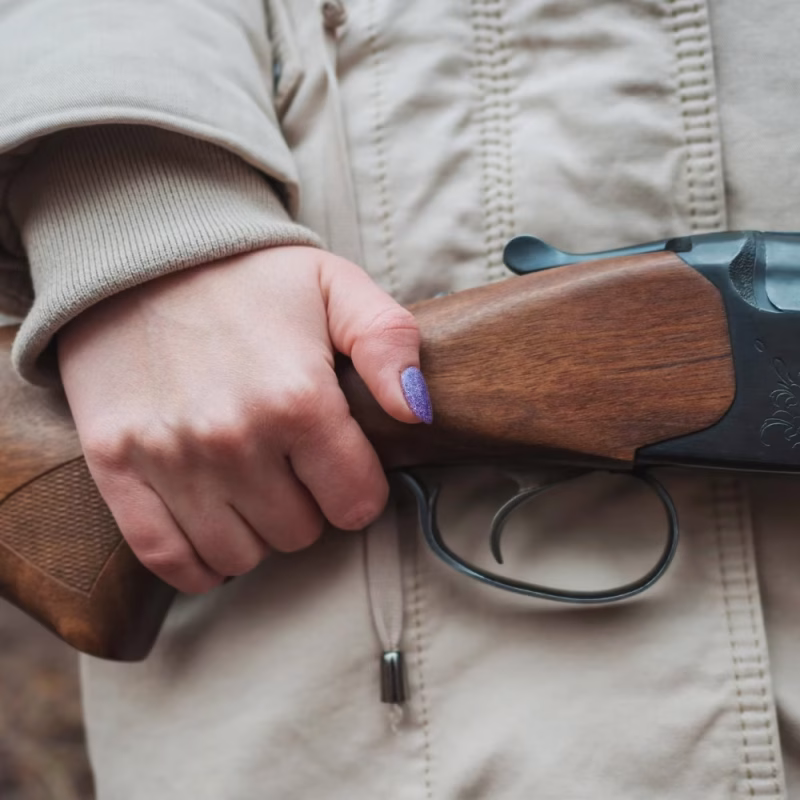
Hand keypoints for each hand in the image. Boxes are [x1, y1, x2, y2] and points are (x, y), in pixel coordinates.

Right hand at [57, 246, 424, 592]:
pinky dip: (198, 561)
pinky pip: (170, 560)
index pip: (356, 504)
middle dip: (306, 506)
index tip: (341, 464)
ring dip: (254, 531)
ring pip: (241, 555)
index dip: (357, 488)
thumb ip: (389, 343)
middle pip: (300, 534)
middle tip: (289, 464)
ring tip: (249, 484)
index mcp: (298, 398)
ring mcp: (170, 458)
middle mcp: (234, 438)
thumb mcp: (335, 287)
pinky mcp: (116, 467)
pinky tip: (210, 526)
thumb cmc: (247, 276)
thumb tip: (418, 411)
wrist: (138, 257)